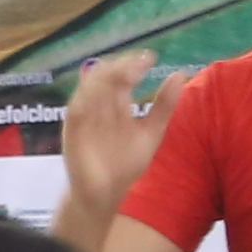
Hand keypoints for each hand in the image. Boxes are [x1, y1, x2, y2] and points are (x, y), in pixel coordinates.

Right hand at [60, 48, 167, 213]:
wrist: (106, 193)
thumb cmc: (125, 163)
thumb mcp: (152, 131)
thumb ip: (164, 105)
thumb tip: (179, 73)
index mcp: (116, 104)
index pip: (121, 76)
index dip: (133, 64)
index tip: (151, 57)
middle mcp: (99, 107)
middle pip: (104, 77)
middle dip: (120, 67)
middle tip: (139, 63)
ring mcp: (85, 119)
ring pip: (89, 89)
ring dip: (104, 77)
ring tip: (125, 72)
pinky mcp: (73, 133)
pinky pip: (76, 110)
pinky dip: (85, 98)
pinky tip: (99, 89)